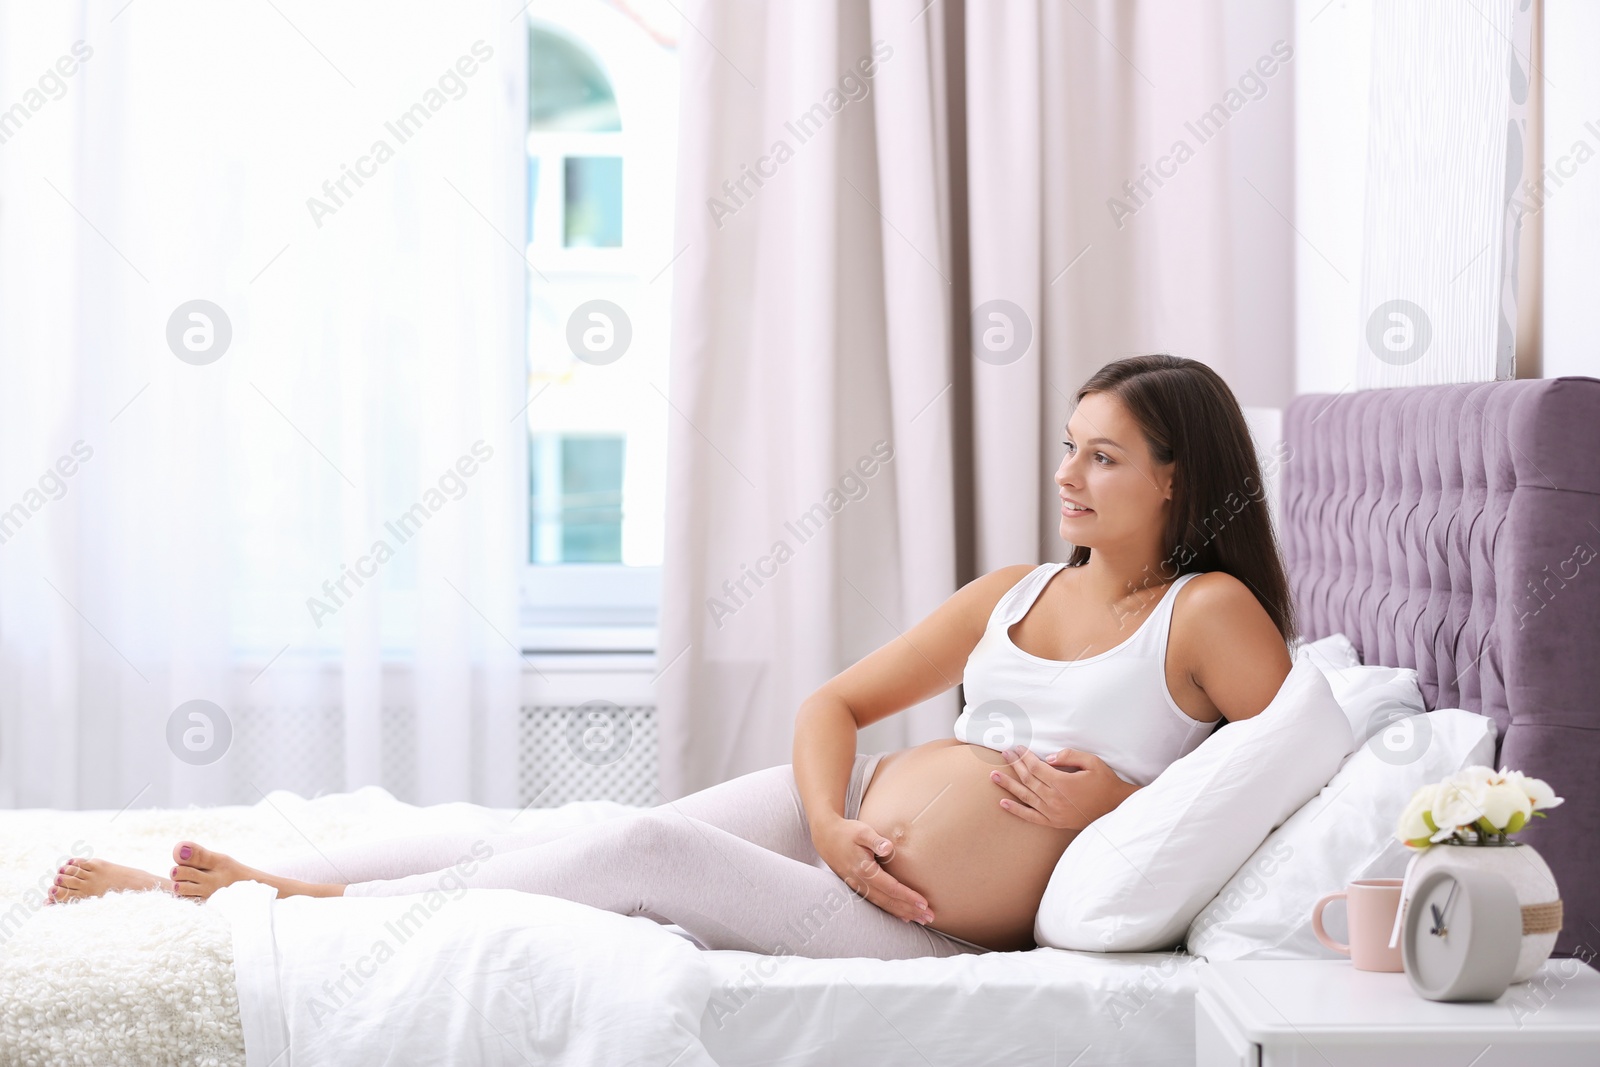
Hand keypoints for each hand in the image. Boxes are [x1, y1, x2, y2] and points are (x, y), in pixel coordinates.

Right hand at [812, 818, 935, 925]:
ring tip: (921, 920)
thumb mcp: (861, 830)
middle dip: (910, 910)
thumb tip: (888, 847)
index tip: (924, 903)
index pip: (890, 888)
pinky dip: (890, 911)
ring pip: (883, 905)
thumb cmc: (846, 832)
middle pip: (889, 901)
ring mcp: (857, 887)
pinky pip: (876, 903)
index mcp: (864, 870)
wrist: (825, 837)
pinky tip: (902, 916)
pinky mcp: (857, 887)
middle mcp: (860, 882)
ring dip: (902, 913)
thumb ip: (875, 840)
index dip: (908, 897)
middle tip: (929, 917)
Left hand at [988, 747, 1135, 830]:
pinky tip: (1003, 803)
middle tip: (1004, 754)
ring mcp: (1052, 812)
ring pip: (1025, 796)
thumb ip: (1069, 756)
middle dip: (1014, 765)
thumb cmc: (1105, 782)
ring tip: (994, 776)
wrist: (1115, 807)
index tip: (1017, 747)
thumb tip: (1047, 758)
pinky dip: (1016, 810)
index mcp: (1062, 783)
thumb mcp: (1092, 762)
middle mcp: (1054, 799)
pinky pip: (1030, 816)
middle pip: (1028, 779)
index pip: (1035, 767)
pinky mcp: (1054, 822)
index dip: (1024, 756)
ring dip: (1008, 785)